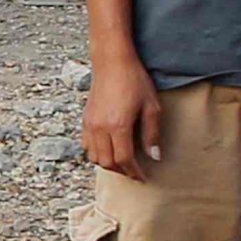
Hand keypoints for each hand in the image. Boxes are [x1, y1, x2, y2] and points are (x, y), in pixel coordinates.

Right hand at [81, 53, 161, 175]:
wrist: (112, 62)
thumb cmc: (134, 81)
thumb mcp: (151, 107)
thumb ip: (152, 134)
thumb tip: (155, 156)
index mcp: (118, 126)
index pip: (124, 159)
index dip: (134, 172)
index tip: (143, 178)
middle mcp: (100, 127)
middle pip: (107, 161)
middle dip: (121, 171)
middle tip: (134, 173)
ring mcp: (90, 124)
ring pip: (94, 156)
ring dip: (108, 163)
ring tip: (122, 163)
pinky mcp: (85, 119)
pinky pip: (87, 145)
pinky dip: (97, 153)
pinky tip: (109, 149)